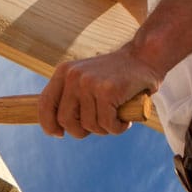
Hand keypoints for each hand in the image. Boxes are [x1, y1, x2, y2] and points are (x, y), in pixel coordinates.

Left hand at [38, 45, 160, 138]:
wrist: (145, 57)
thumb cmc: (118, 75)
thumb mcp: (87, 79)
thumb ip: (72, 96)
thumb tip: (59, 126)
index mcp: (64, 72)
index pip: (45, 103)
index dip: (48, 124)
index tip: (58, 134)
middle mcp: (73, 76)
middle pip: (66, 121)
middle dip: (82, 131)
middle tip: (99, 126)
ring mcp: (90, 83)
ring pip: (89, 125)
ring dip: (105, 129)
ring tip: (116, 117)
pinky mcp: (108, 91)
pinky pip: (107, 124)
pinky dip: (118, 128)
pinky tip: (125, 120)